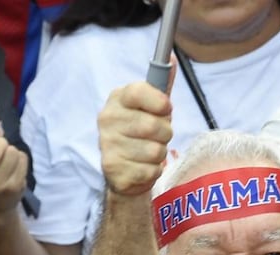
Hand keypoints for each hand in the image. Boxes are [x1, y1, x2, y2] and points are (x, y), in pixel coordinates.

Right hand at [97, 70, 173, 196]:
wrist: (126, 171)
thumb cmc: (143, 134)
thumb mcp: (153, 108)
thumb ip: (162, 86)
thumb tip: (172, 58)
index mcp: (117, 99)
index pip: (138, 92)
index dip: (159, 102)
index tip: (166, 109)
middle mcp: (107, 119)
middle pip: (152, 125)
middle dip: (165, 133)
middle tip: (158, 136)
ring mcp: (107, 145)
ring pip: (154, 150)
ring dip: (160, 154)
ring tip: (149, 153)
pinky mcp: (113, 169)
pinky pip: (150, 170)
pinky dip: (154, 171)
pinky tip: (143, 167)